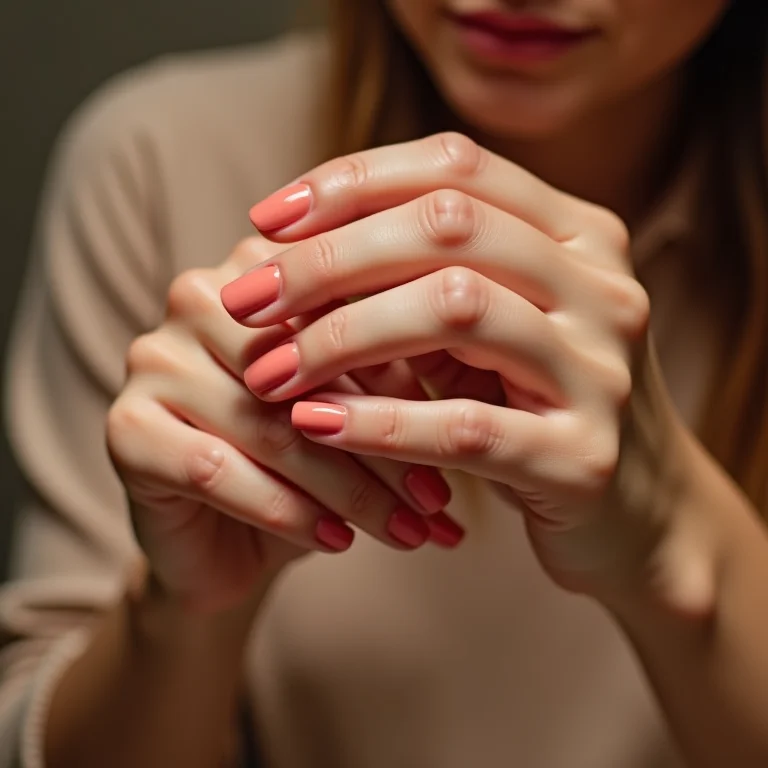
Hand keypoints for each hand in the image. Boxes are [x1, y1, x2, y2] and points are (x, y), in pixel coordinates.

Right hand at [107, 237, 460, 614]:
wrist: (229, 535)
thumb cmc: (309, 460)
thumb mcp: (361, 408)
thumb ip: (397, 372)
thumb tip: (483, 371)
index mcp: (259, 268)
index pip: (342, 302)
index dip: (413, 369)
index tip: (474, 426)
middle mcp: (198, 298)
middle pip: (305, 366)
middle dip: (381, 440)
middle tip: (442, 499)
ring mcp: (153, 358)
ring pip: (269, 423)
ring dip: (348, 488)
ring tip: (407, 532)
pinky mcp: (124, 427)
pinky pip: (215, 469)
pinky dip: (285, 512)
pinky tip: (335, 541)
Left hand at [221, 133, 695, 601]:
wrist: (635, 514)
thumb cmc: (539, 409)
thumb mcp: (492, 330)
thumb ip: (423, 282)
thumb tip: (291, 260)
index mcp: (581, 238)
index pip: (456, 169)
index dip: (351, 182)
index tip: (265, 221)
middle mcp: (603, 287)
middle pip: (448, 228)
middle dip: (327, 260)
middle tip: (247, 300)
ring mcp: (602, 371)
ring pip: (455, 310)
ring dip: (341, 337)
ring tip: (268, 369)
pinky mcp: (584, 457)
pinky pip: (464, 426)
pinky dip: (377, 422)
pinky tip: (313, 424)